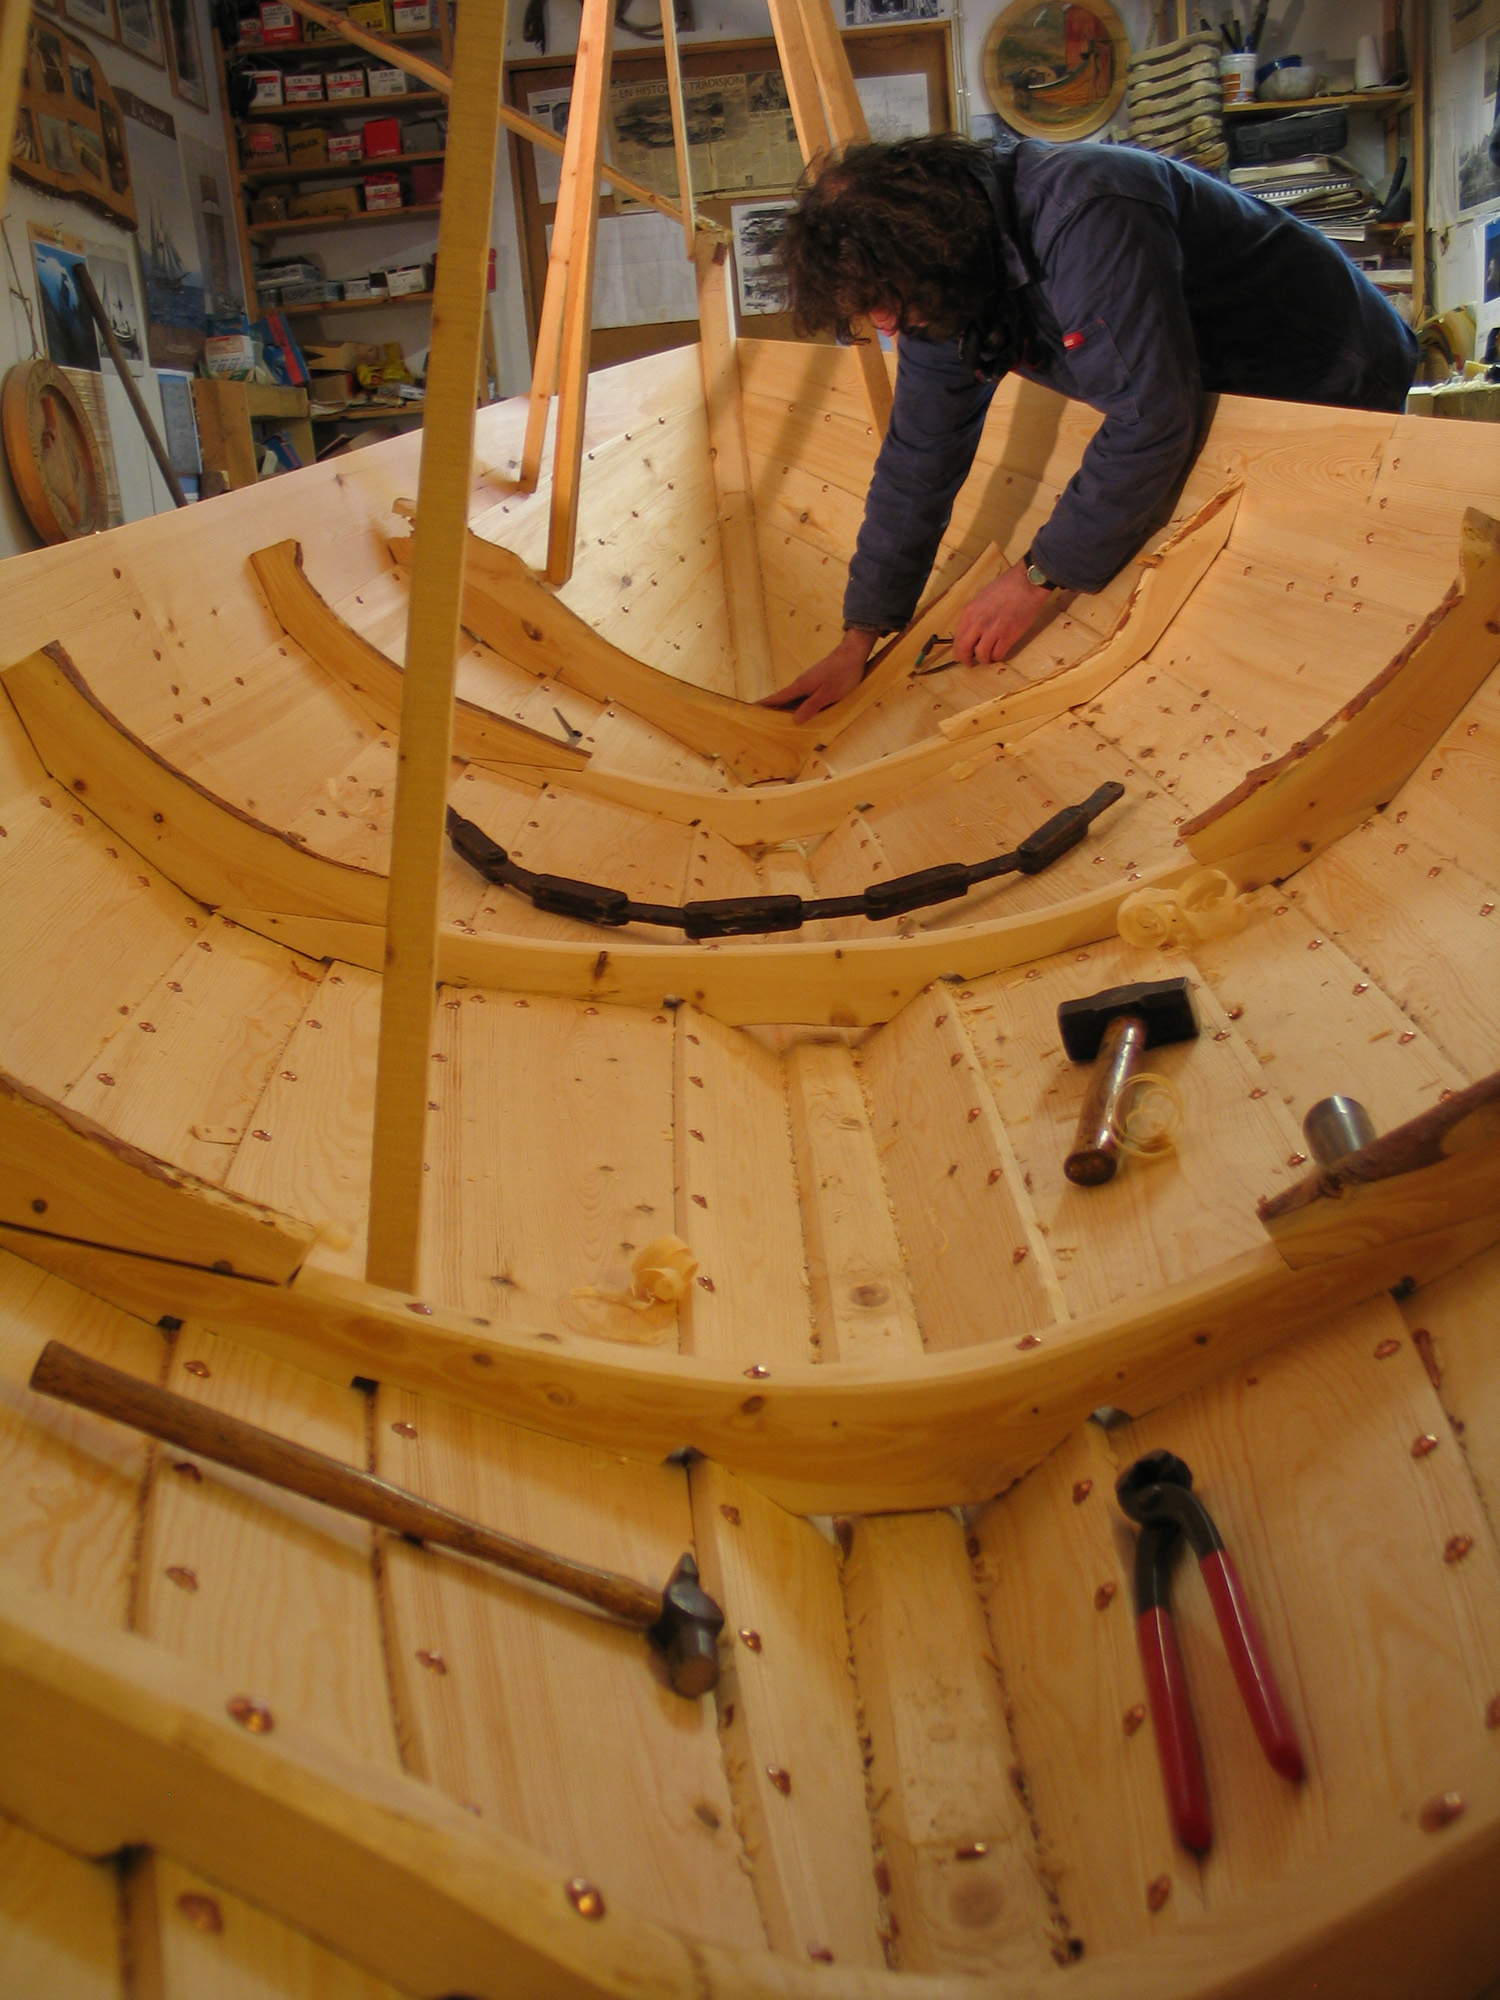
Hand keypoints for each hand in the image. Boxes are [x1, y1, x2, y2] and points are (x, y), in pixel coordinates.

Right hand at [758, 627, 876, 724]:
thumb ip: (811, 706)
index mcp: (801, 686)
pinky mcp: (817, 682)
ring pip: (793, 699)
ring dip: (785, 709)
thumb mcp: (828, 694)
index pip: (778, 697)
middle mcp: (801, 684)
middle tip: (761, 723)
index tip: (751, 710)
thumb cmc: (842, 674)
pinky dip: (797, 706)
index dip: (765, 705)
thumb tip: (794, 719)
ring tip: (778, 723)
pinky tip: (800, 714)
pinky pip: (803, 697)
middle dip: (772, 710)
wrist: (853, 653)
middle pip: (783, 699)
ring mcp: (809, 682)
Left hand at [953, 562, 1054, 664]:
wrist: (1025, 584)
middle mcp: (978, 623)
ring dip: (984, 659)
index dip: (958, 649)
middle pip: (964, 650)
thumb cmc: (1005, 587)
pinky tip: (998, 653)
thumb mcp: (980, 598)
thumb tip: (969, 632)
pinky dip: (997, 657)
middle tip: (970, 663)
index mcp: (969, 612)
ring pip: (982, 656)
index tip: (961, 653)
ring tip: (988, 657)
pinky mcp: (1008, 637)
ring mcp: (993, 631)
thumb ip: (973, 615)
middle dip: (965, 659)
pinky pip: (998, 655)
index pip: (957, 638)